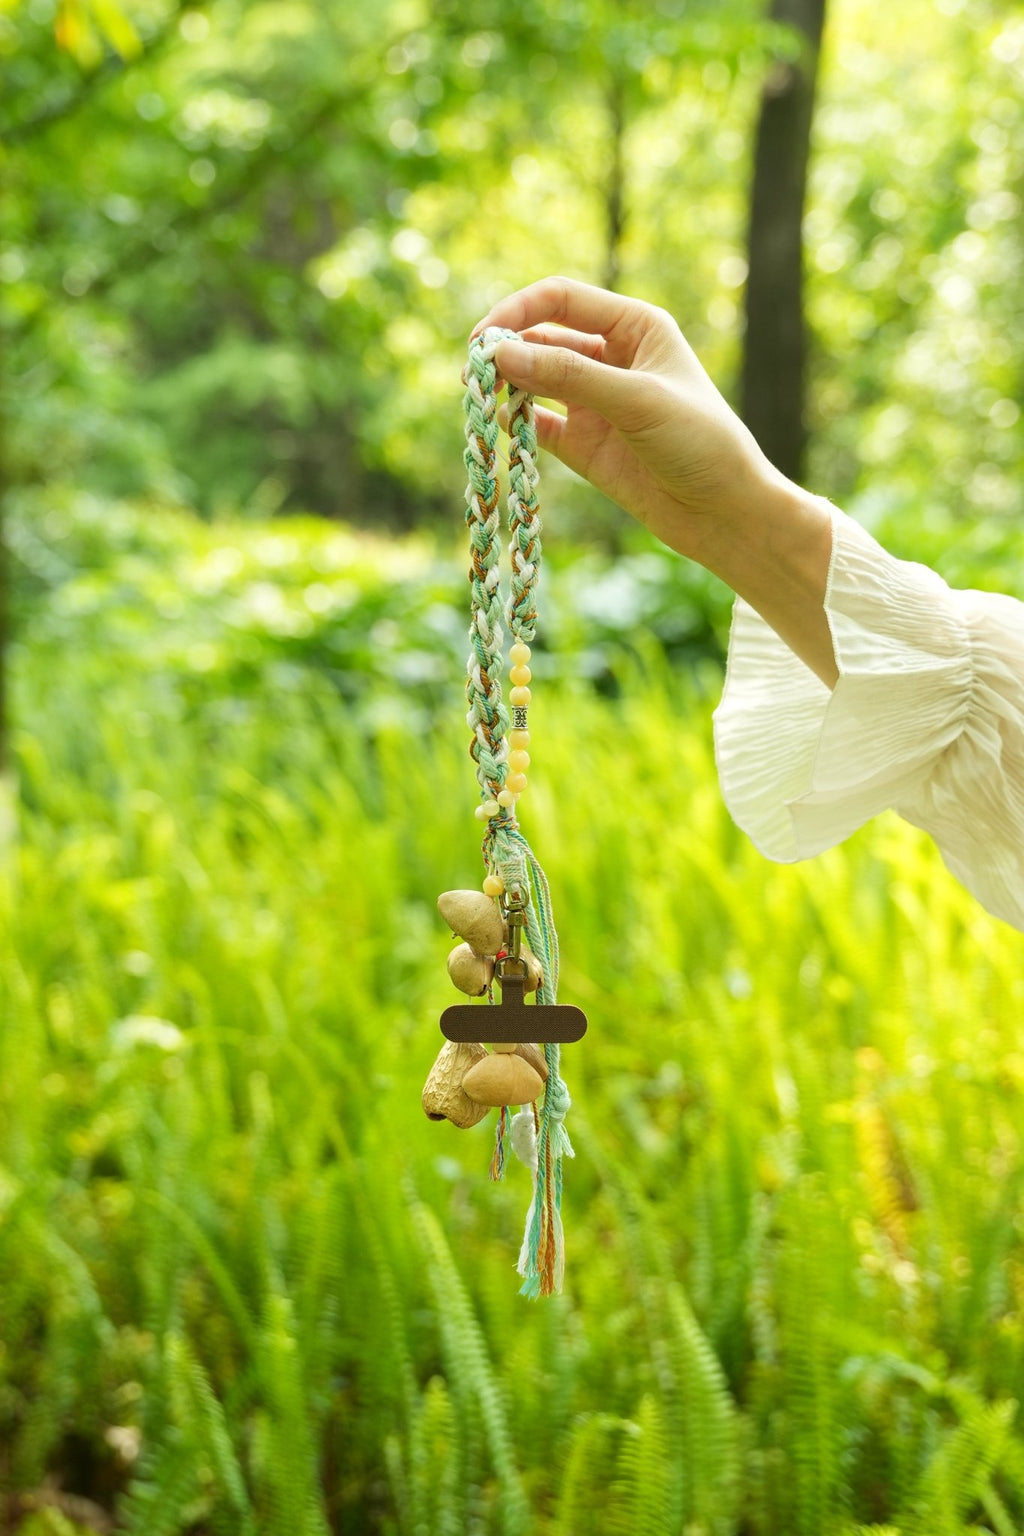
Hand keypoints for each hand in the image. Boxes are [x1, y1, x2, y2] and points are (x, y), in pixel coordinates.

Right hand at [471, 275, 781, 561]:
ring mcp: (594, 400)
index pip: (562, 299)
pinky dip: (514, 421)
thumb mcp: (638, 401)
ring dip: (505, 384)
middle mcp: (611, 356)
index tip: (485, 338)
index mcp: (634, 327)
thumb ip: (570, 376)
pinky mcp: (582, 443)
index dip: (518, 311)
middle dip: (506, 350)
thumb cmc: (700, 443)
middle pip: (541, 337)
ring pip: (533, 379)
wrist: (723, 513)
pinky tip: (499, 425)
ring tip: (479, 397)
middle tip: (472, 373)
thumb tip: (501, 356)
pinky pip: (535, 422)